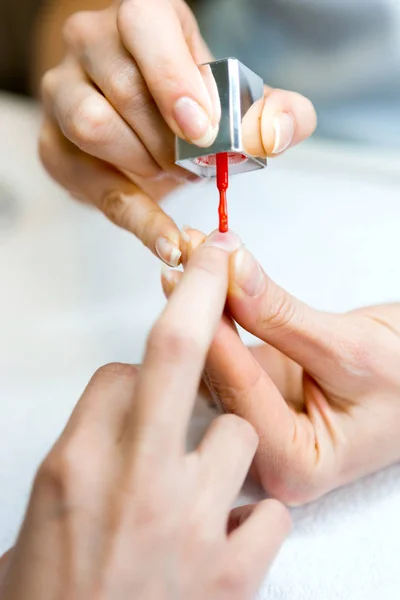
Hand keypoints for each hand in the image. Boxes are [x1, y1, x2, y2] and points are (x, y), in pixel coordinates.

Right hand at [0, 231, 288, 599]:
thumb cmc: (48, 593)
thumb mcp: (46, 508)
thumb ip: (86, 447)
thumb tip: (122, 403)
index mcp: (76, 462)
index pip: (120, 371)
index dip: (137, 372)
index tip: (144, 379)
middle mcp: (136, 480)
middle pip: (176, 354)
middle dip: (200, 293)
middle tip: (215, 258)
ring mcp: (191, 524)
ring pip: (237, 435)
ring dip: (225, 449)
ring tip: (201, 486)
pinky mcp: (235, 574)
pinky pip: (268, 511)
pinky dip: (251, 515)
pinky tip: (227, 535)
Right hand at [39, 0, 315, 265]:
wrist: (148, 133)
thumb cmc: (190, 109)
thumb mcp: (238, 104)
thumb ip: (272, 115)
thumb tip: (275, 135)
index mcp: (144, 20)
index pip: (144, 26)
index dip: (172, 77)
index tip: (201, 130)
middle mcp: (92, 44)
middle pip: (123, 88)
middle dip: (170, 140)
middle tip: (197, 164)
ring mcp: (64, 92)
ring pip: (93, 125)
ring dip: (145, 163)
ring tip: (170, 172)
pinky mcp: (54, 145)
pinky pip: (92, 184)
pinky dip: (137, 218)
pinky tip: (167, 239)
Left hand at [163, 231, 399, 505]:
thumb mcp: (350, 348)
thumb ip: (283, 316)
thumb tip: (233, 270)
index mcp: (295, 466)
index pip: (242, 391)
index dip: (214, 329)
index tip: (190, 277)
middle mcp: (265, 452)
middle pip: (218, 376)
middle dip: (200, 311)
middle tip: (188, 255)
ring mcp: (255, 420)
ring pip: (215, 361)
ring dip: (201, 306)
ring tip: (190, 256)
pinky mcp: (254, 391)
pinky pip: (225, 350)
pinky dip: (216, 311)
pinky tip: (201, 278)